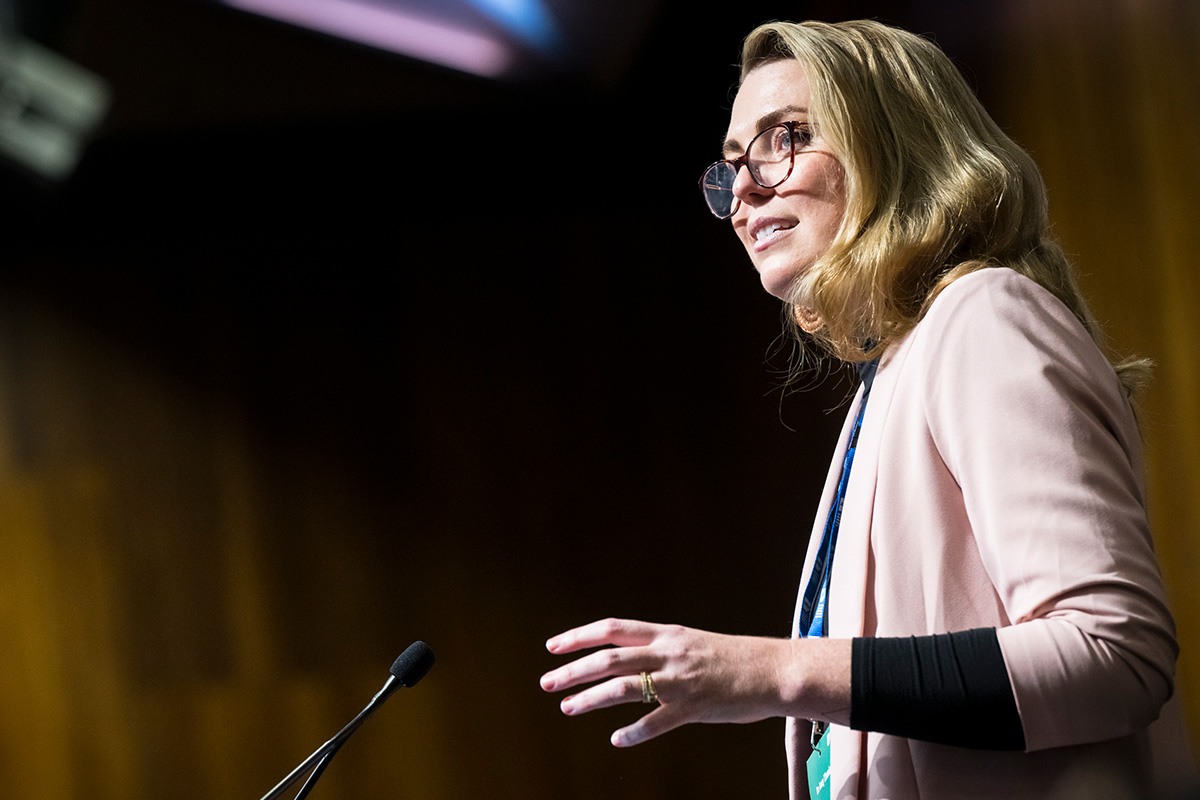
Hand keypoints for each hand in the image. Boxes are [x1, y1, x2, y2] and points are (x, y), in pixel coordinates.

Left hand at [540, 618, 846, 746]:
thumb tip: (628, 655)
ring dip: (590, 698)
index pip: (612, 628)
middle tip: (547, 682)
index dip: (579, 636)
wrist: (775, 670)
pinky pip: (655, 723)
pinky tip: (617, 738)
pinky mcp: (693, 708)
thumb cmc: (735, 658)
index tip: (553, 646)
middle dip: (573, 670)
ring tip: (567, 708)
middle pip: (608, 657)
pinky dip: (633, 732)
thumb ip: (661, 648)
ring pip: (623, 687)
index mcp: (667, 633)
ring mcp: (679, 681)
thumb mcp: (692, 642)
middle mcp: (668, 653)